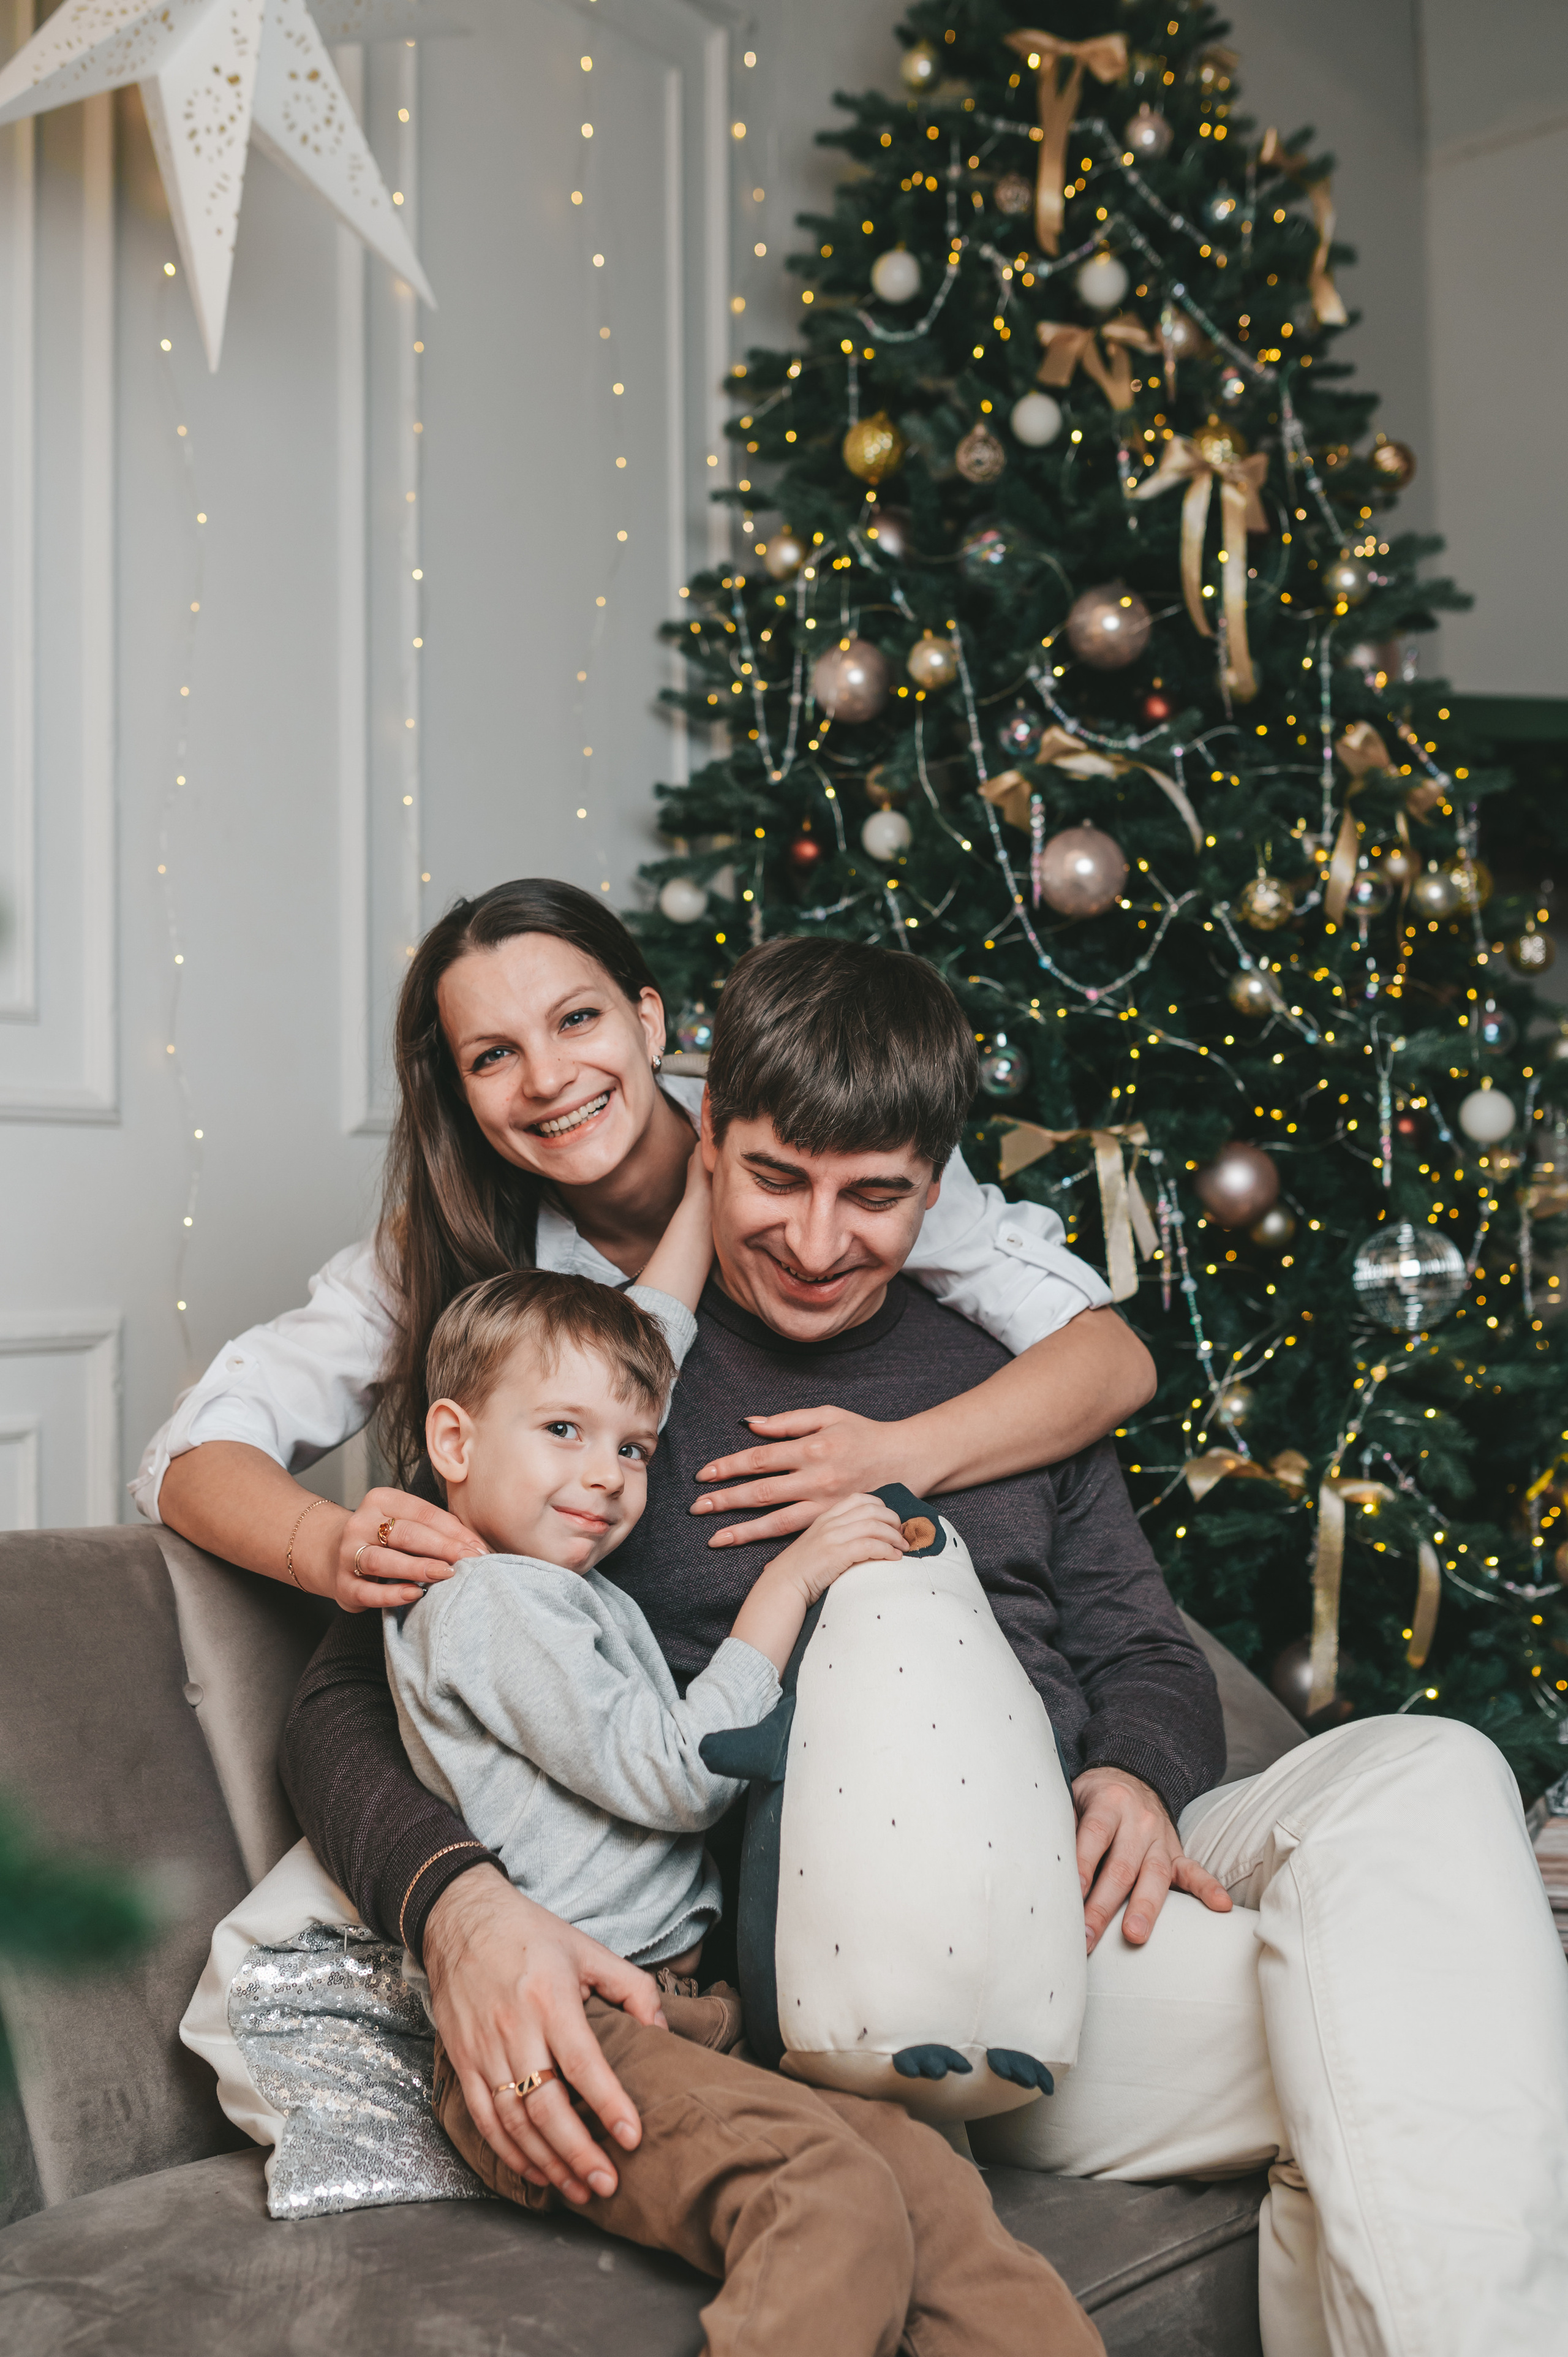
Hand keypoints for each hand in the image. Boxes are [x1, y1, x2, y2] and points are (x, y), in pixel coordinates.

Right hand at [320, 1486, 483, 1612]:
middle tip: (470, 1561)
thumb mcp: (405, 1523)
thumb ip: (436, 1529)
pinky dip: (392, 1594)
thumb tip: (477, 1547)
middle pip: (406, 1534)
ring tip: (446, 1574)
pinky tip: (415, 1595)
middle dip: (442, 1547)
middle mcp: (361, 1523)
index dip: (454, 1531)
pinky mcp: (343, 1584)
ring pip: (384, 1560)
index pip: (423, 1513)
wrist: (332, 1553)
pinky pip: (367, 1591)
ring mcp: (348, 1553)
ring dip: (418, 1567)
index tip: (479, 1548)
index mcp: (381, 1500)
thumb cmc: (383, 1539)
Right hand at [423, 1866, 667, 2203]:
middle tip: (607, 2184)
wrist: (459, 1918)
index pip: (582, 2063)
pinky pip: (484, 2118)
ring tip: (578, 2189)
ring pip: (514, 2121)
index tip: (633, 2138)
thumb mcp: (587, 1948)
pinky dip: (509, 2152)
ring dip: (547, 2162)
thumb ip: (632, 1987)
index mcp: (549, 1998)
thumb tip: (662, 2031)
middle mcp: (513, 2028)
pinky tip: (536, 2171)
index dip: (608, 2104)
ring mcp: (482, 2049)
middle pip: (545, 2105)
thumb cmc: (530, 1934)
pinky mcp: (462, 2061)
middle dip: (578, 2152)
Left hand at [692, 1405, 917, 1546]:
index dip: (729, 1466)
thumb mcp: (828, 1415)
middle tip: (696, 1508)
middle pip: (762, 1492)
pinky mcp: (836, 1523)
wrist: (907, 1459)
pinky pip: (801, 1538)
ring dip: (742, 1531)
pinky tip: (756, 1563)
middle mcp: (817, 1479)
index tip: (703, 1475)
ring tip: (714, 1539)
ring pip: (777, 1522)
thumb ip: (788, 1421)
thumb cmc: (864, 1434)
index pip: (760, 1458)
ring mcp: (826, 1505)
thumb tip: (750, 1425)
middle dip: (725, 1500)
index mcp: (812, 1447)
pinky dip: (777, 1551)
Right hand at [766, 1489, 909, 1602]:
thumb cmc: (801, 1570)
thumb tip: (864, 1538)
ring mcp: (832, 1537)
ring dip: (894, 1536)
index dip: (881, 1507)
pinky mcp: (836, 1554)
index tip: (890, 1522)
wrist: (782, 1586)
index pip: (860, 1498)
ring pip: (874, 1526)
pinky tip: (894, 1558)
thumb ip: (836, 1535)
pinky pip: (870, 1546)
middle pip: (872, 1509)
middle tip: (902, 1535)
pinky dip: (887, 1550)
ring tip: (903, 1548)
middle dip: (893, 1520)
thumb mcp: (817, 1543)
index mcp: (825, 1516)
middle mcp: (830, 1522)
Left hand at [1070, 1765, 1232, 1952]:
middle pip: (1121, 1867)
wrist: (1134, 1774)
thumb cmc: (1095, 1797)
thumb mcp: (1074, 1796)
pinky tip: (1220, 1906)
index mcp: (1109, 1803)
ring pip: (1154, 1876)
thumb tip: (1045, 1861)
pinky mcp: (1176, 1853)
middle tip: (1086, 1936)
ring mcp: (1160, 1839)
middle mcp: (1138, 1821)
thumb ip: (1064, 1825)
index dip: (1082, 1865)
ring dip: (1144, 1908)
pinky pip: (1194, 1871)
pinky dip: (1208, 1888)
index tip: (1069, 1894)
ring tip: (1134, 1936)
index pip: (1094, 1836)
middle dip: (1103, 1905)